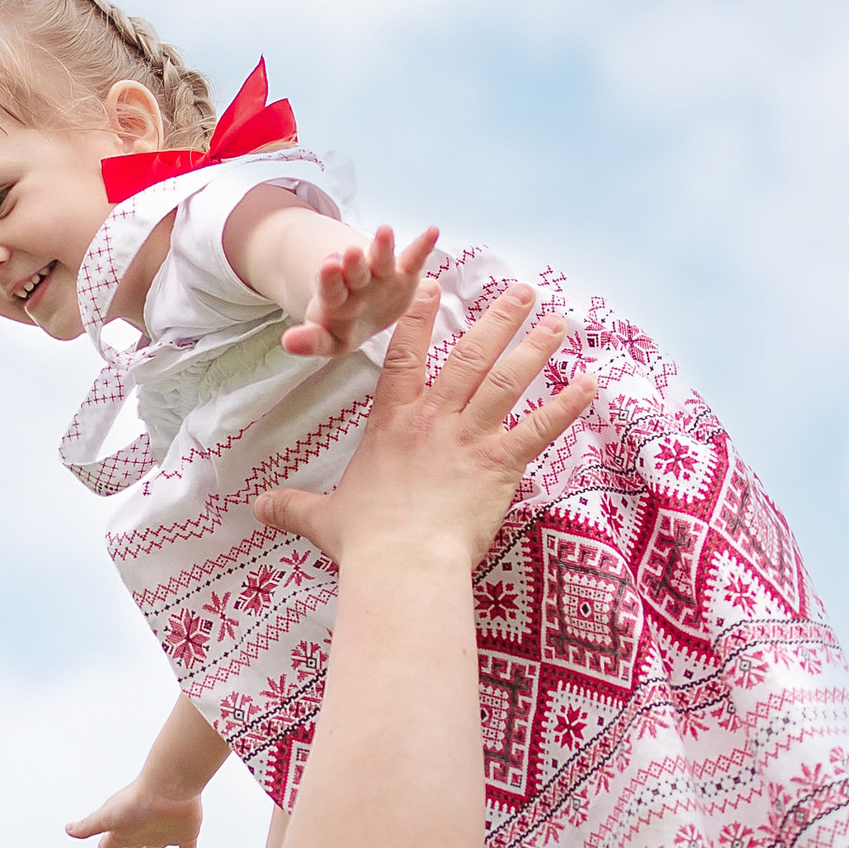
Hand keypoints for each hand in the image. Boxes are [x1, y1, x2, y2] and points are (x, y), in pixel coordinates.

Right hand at [66, 782, 205, 847]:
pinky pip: (186, 847)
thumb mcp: (107, 816)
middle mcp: (143, 830)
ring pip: (156, 844)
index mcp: (124, 829)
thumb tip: (68, 829)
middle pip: (132, 843)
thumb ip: (89, 825)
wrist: (169, 787)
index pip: (109, 844)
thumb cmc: (136, 800)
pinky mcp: (185, 833)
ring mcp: (164, 832)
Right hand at [253, 280, 594, 574]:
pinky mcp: (501, 464)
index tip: (433, 284)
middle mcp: (434, 419)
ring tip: (561, 320)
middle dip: (498, 319)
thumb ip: (292, 507)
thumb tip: (256, 509)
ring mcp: (470, 437)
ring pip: (509, 380)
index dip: (418, 316)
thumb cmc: (363, 542)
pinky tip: (592, 382)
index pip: (405, 355)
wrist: (401, 564)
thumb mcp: (321, 518)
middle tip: (522, 291)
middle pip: (470, 355)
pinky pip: (540, 428)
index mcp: (392, 423)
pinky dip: (568, 405)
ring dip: (537, 347)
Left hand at [280, 223, 439, 359]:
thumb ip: (312, 341)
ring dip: (382, 247)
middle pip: (354, 272)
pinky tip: (433, 232)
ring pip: (380, 260)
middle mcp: (357, 284)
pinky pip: (413, 260)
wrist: (359, 308)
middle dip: (353, 263)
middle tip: (350, 252)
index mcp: (336, 301)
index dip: (330, 280)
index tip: (328, 265)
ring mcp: (379, 276)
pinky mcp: (402, 274)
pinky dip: (423, 247)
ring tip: (385, 232)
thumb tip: (288, 342)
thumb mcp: (327, 339)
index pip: (331, 290)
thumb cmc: (341, 325)